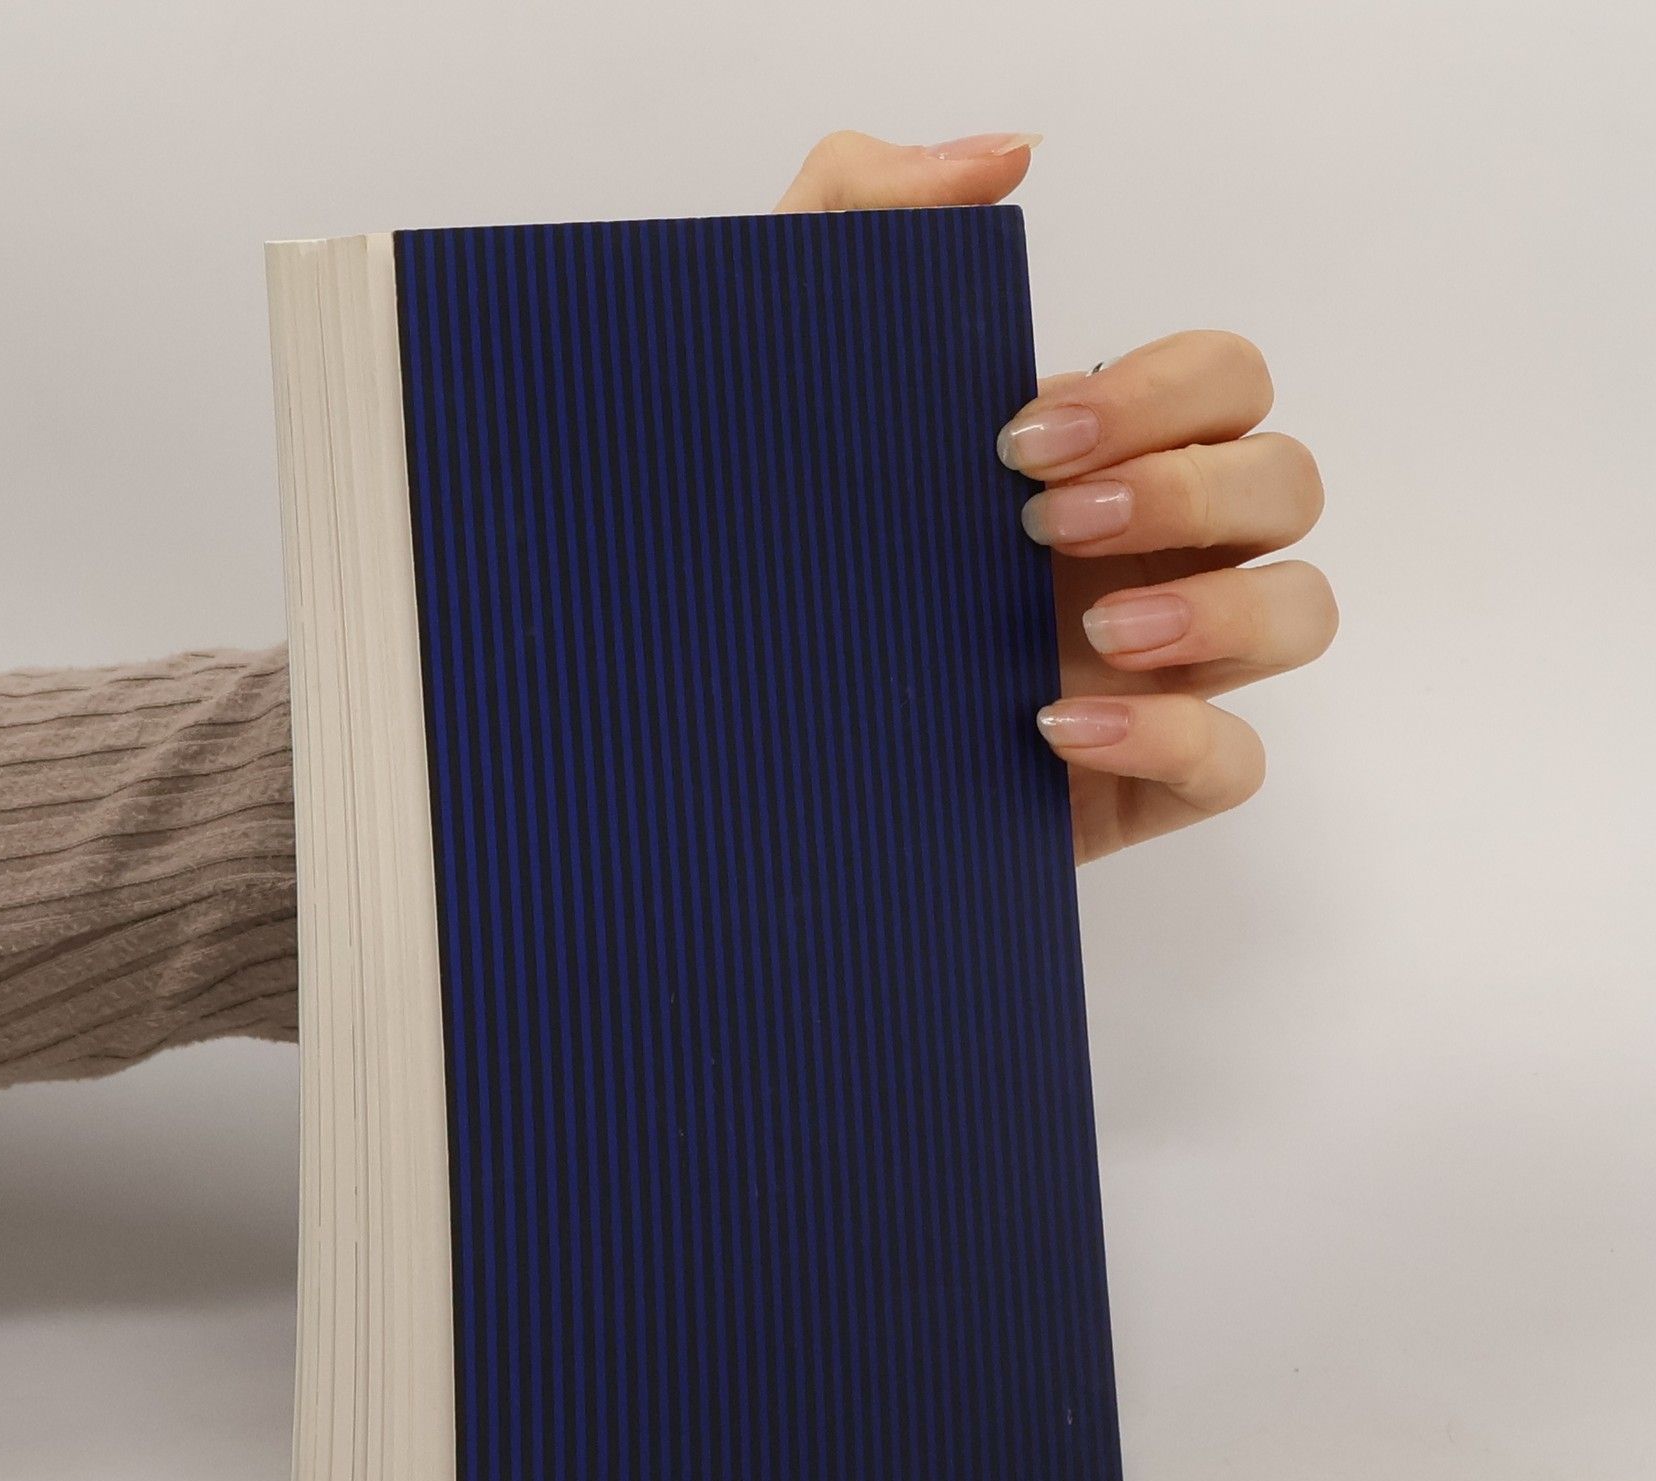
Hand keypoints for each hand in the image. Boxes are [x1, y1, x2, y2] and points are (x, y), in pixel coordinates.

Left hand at [776, 131, 1335, 862]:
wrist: (723, 723)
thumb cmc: (770, 554)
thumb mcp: (780, 377)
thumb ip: (860, 217)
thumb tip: (1004, 156)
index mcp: (1095, 460)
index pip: (1223, 384)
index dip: (1167, 395)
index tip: (1024, 438)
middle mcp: (1144, 555)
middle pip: (1284, 486)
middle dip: (1190, 491)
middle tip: (1045, 523)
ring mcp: (1154, 672)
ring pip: (1298, 613)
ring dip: (1221, 610)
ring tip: (1093, 628)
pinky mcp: (1135, 783)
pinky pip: (1235, 761)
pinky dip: (1177, 739)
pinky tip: (1057, 731)